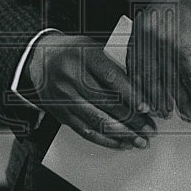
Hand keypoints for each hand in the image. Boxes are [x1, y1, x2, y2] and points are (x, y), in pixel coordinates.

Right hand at [25, 32, 155, 148]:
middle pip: (107, 103)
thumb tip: (143, 91)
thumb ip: (115, 66)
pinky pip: (85, 131)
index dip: (132, 95)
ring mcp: (66, 97)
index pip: (112, 78)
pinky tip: (121, 143)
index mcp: (85, 56)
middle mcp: (73, 77)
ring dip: (123, 134)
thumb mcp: (93, 47)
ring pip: (98, 121)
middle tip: (149, 128)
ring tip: (140, 140)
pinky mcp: (61, 113)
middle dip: (133, 119)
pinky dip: (106, 140)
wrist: (40, 59)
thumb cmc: (72, 52)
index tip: (148, 107)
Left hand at [126, 0, 190, 119]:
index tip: (141, 103)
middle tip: (162, 113)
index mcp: (140, 30)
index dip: (139, 88)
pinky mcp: (186, 50)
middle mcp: (149, 39)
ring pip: (172, 82)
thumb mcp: (158, 19)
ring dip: (181, 101)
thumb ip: (152, 43)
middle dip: (158, 99)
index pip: (135, 66)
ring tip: (185, 113)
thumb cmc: (184, 2)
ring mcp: (166, 46)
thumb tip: (157, 73)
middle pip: (151, 78)